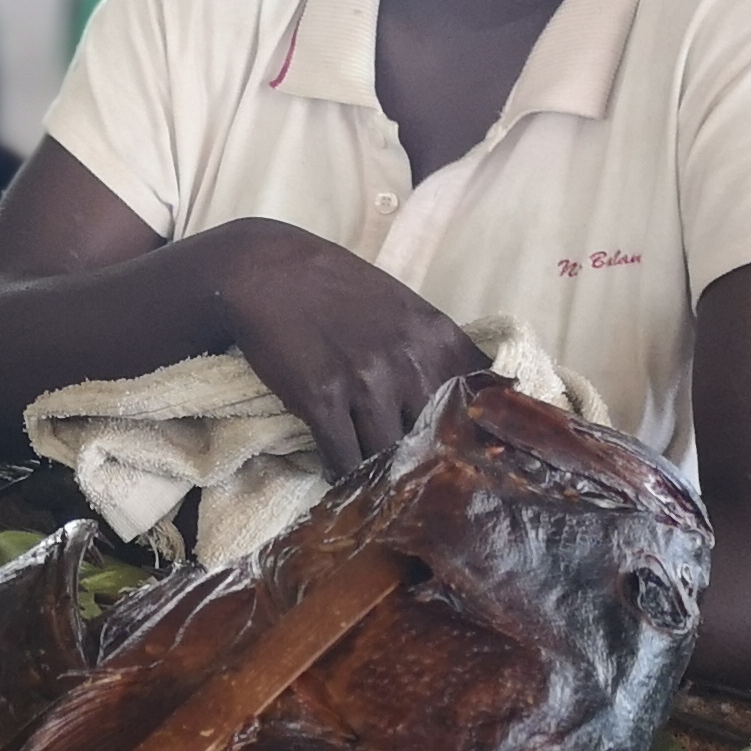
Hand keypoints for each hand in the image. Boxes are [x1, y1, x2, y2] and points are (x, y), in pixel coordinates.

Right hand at [199, 217, 488, 472]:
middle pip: (437, 438)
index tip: (476, 457)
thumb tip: (478, 393)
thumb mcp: (405, 308)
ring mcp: (365, 382)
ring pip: (389, 453)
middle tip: (421, 479)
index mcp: (437, 335)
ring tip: (377, 480)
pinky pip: (343, 457)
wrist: (268, 270)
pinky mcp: (321, 399)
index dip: (480, 435)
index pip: (482, 400)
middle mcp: (408, 360)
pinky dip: (343, 473)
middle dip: (430, 462)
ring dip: (383, 473)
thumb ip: (438, 349)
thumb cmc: (338, 288)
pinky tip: (341, 474)